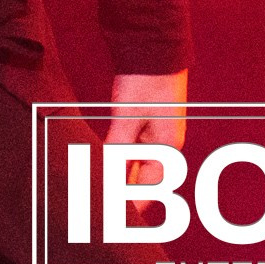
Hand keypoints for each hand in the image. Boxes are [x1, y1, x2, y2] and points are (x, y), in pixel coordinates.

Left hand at [106, 71, 187, 211]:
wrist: (153, 44)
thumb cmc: (146, 80)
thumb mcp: (128, 116)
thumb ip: (117, 149)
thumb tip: (105, 178)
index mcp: (168, 148)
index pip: (148, 189)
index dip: (129, 205)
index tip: (111, 219)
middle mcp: (165, 144)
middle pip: (143, 180)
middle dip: (123, 192)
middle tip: (99, 206)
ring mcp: (156, 132)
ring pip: (135, 164)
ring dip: (118, 175)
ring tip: (96, 188)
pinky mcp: (145, 120)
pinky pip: (131, 148)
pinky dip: (118, 157)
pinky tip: (102, 163)